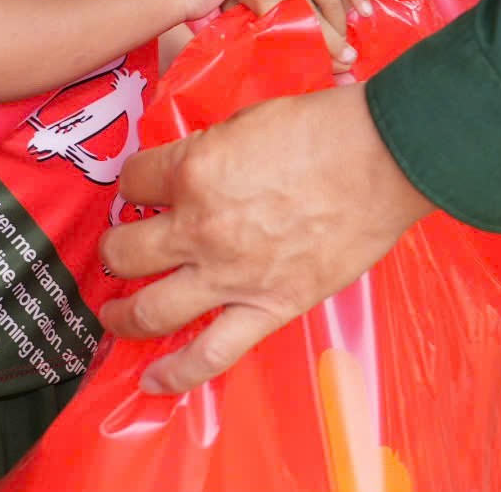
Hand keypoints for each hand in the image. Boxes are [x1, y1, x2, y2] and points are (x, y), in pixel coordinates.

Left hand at [98, 82, 432, 392]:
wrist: (383, 157)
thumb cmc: (326, 128)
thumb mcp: (248, 118)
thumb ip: (211, 149)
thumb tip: (195, 167)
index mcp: (194, 170)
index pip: (133, 180)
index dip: (133, 182)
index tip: (140, 188)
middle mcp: (199, 228)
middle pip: (124, 250)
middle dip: (116, 248)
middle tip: (122, 249)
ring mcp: (229, 275)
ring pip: (149, 310)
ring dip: (122, 314)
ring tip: (117, 314)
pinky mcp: (267, 308)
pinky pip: (208, 355)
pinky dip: (175, 374)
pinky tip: (151, 381)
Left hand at [230, 0, 370, 66]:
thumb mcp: (235, 2)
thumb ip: (246, 30)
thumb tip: (264, 66)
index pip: (291, 32)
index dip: (309, 52)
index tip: (326, 68)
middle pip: (314, 19)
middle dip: (333, 44)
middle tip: (347, 62)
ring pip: (331, 1)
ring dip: (342, 26)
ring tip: (348, 44)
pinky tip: (366, 13)